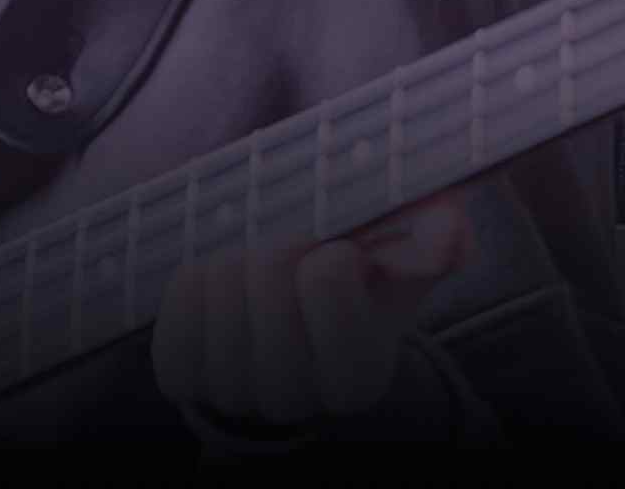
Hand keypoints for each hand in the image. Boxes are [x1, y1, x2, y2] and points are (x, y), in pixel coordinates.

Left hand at [152, 188, 470, 436]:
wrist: (290, 347)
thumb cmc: (353, 298)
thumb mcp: (400, 272)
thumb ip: (436, 242)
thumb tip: (450, 226)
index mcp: (359, 375)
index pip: (326, 277)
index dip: (328, 246)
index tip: (337, 250)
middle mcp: (296, 398)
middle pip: (264, 276)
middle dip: (273, 244)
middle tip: (286, 245)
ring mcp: (233, 393)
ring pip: (214, 289)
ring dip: (228, 261)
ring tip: (251, 266)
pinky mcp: (184, 377)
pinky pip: (174, 310)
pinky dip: (188, 288)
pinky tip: (215, 288)